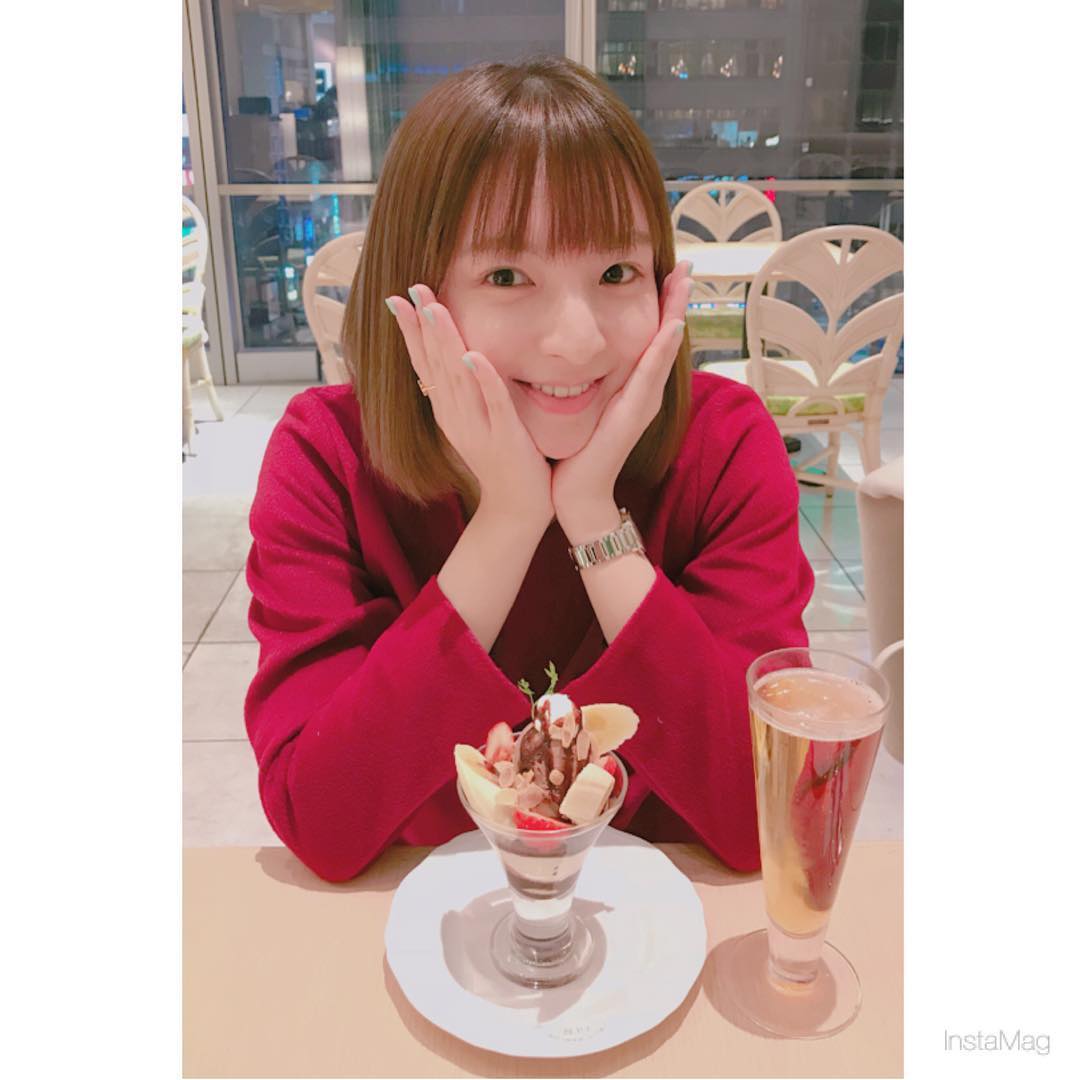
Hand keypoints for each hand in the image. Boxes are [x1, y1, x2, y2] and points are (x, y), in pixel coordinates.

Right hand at [386, 283, 553, 527]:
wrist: (518, 509)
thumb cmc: (504, 460)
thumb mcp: (478, 419)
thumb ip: (470, 390)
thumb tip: (463, 354)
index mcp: (448, 411)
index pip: (424, 364)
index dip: (411, 331)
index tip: (399, 297)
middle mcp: (455, 417)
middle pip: (434, 365)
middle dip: (422, 325)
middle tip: (412, 288)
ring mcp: (477, 429)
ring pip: (457, 379)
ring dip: (445, 343)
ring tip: (434, 309)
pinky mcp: (504, 439)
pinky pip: (493, 405)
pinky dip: (483, 380)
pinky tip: (475, 356)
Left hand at [551, 261, 693, 517]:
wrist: (576, 492)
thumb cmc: (576, 450)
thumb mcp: (582, 404)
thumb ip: (583, 379)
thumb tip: (567, 349)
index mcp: (631, 385)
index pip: (651, 335)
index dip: (662, 304)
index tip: (668, 269)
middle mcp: (643, 390)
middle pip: (667, 336)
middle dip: (677, 300)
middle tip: (688, 264)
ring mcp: (643, 402)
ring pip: (665, 349)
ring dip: (676, 314)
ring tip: (685, 281)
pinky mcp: (635, 414)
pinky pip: (650, 376)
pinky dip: (661, 351)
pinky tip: (671, 327)